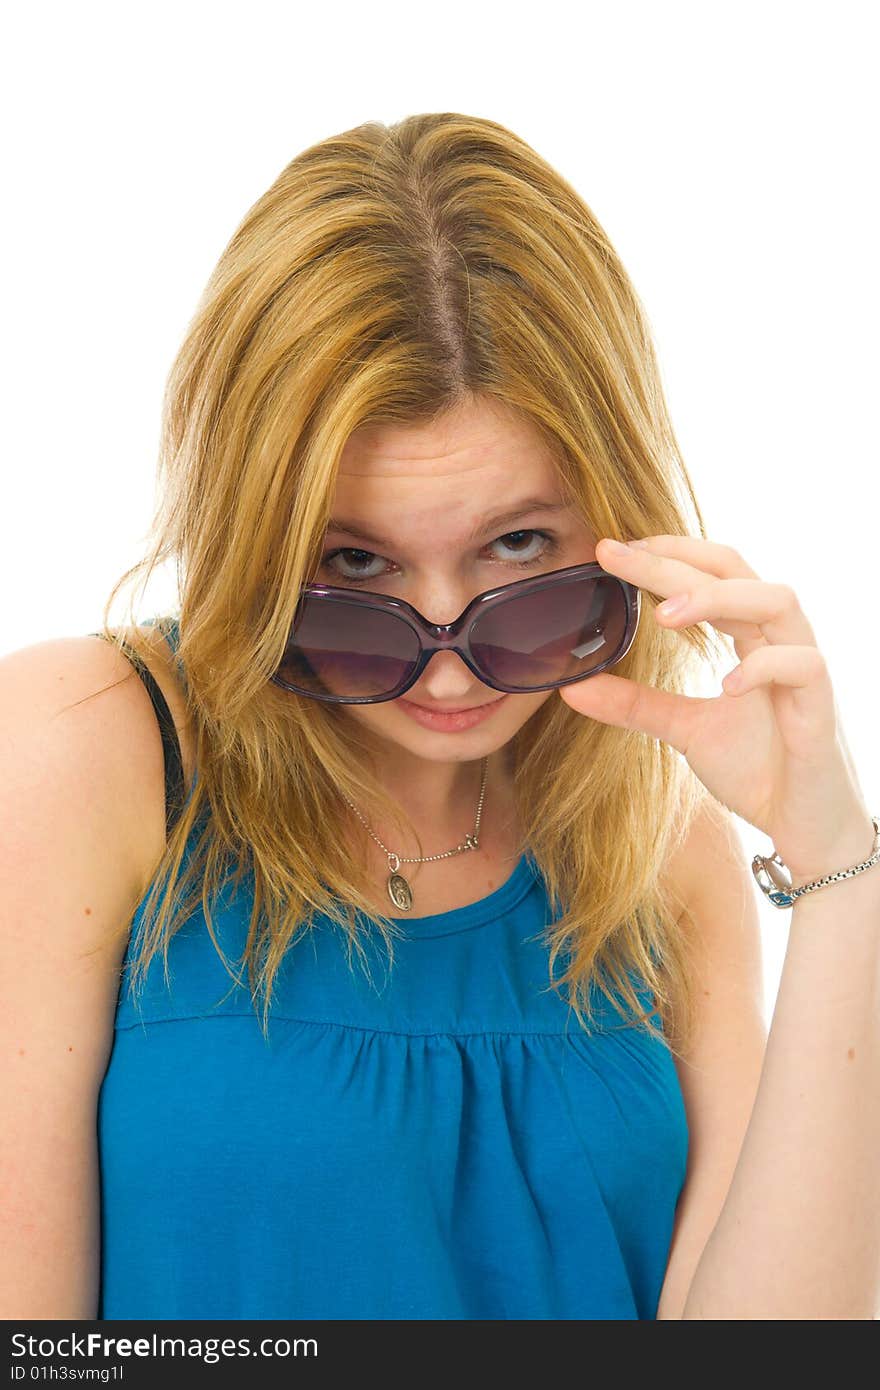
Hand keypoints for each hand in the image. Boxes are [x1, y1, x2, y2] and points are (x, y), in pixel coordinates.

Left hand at [558, 535, 873, 883]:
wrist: (804, 827)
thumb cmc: (757, 769)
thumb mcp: (683, 731)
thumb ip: (634, 704)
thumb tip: (571, 686)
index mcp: (750, 634)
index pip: (710, 571)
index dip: (664, 553)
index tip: (609, 549)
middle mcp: (780, 638)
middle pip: (735, 571)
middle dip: (674, 560)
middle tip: (617, 556)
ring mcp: (805, 667)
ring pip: (777, 600)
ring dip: (719, 598)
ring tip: (665, 614)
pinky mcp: (821, 707)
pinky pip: (803, 666)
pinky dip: (764, 667)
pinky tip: (726, 685)